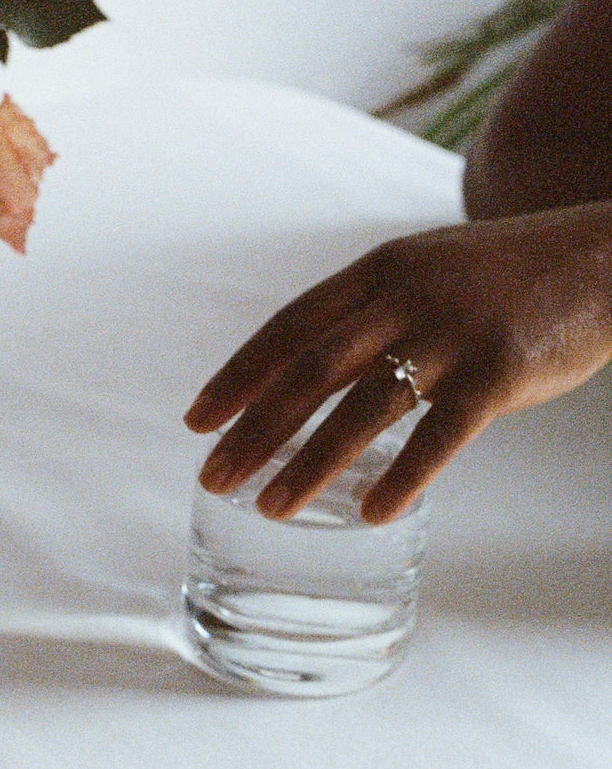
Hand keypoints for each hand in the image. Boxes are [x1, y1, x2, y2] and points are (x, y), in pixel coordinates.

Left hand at [184, 201, 611, 521]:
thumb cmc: (505, 279)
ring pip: (363, 405)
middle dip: (253, 429)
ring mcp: (453, 333)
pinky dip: (403, 475)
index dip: (237, 376)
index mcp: (379, 273)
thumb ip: (368, 313)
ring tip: (271, 509)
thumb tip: (304, 373)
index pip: (287, 327)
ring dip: (310, 462)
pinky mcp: (501, 371)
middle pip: (309, 370)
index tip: (197, 421)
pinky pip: (442, 433)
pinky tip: (369, 513)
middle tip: (213, 478)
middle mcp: (405, 297)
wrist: (605, 255)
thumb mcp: (425, 274)